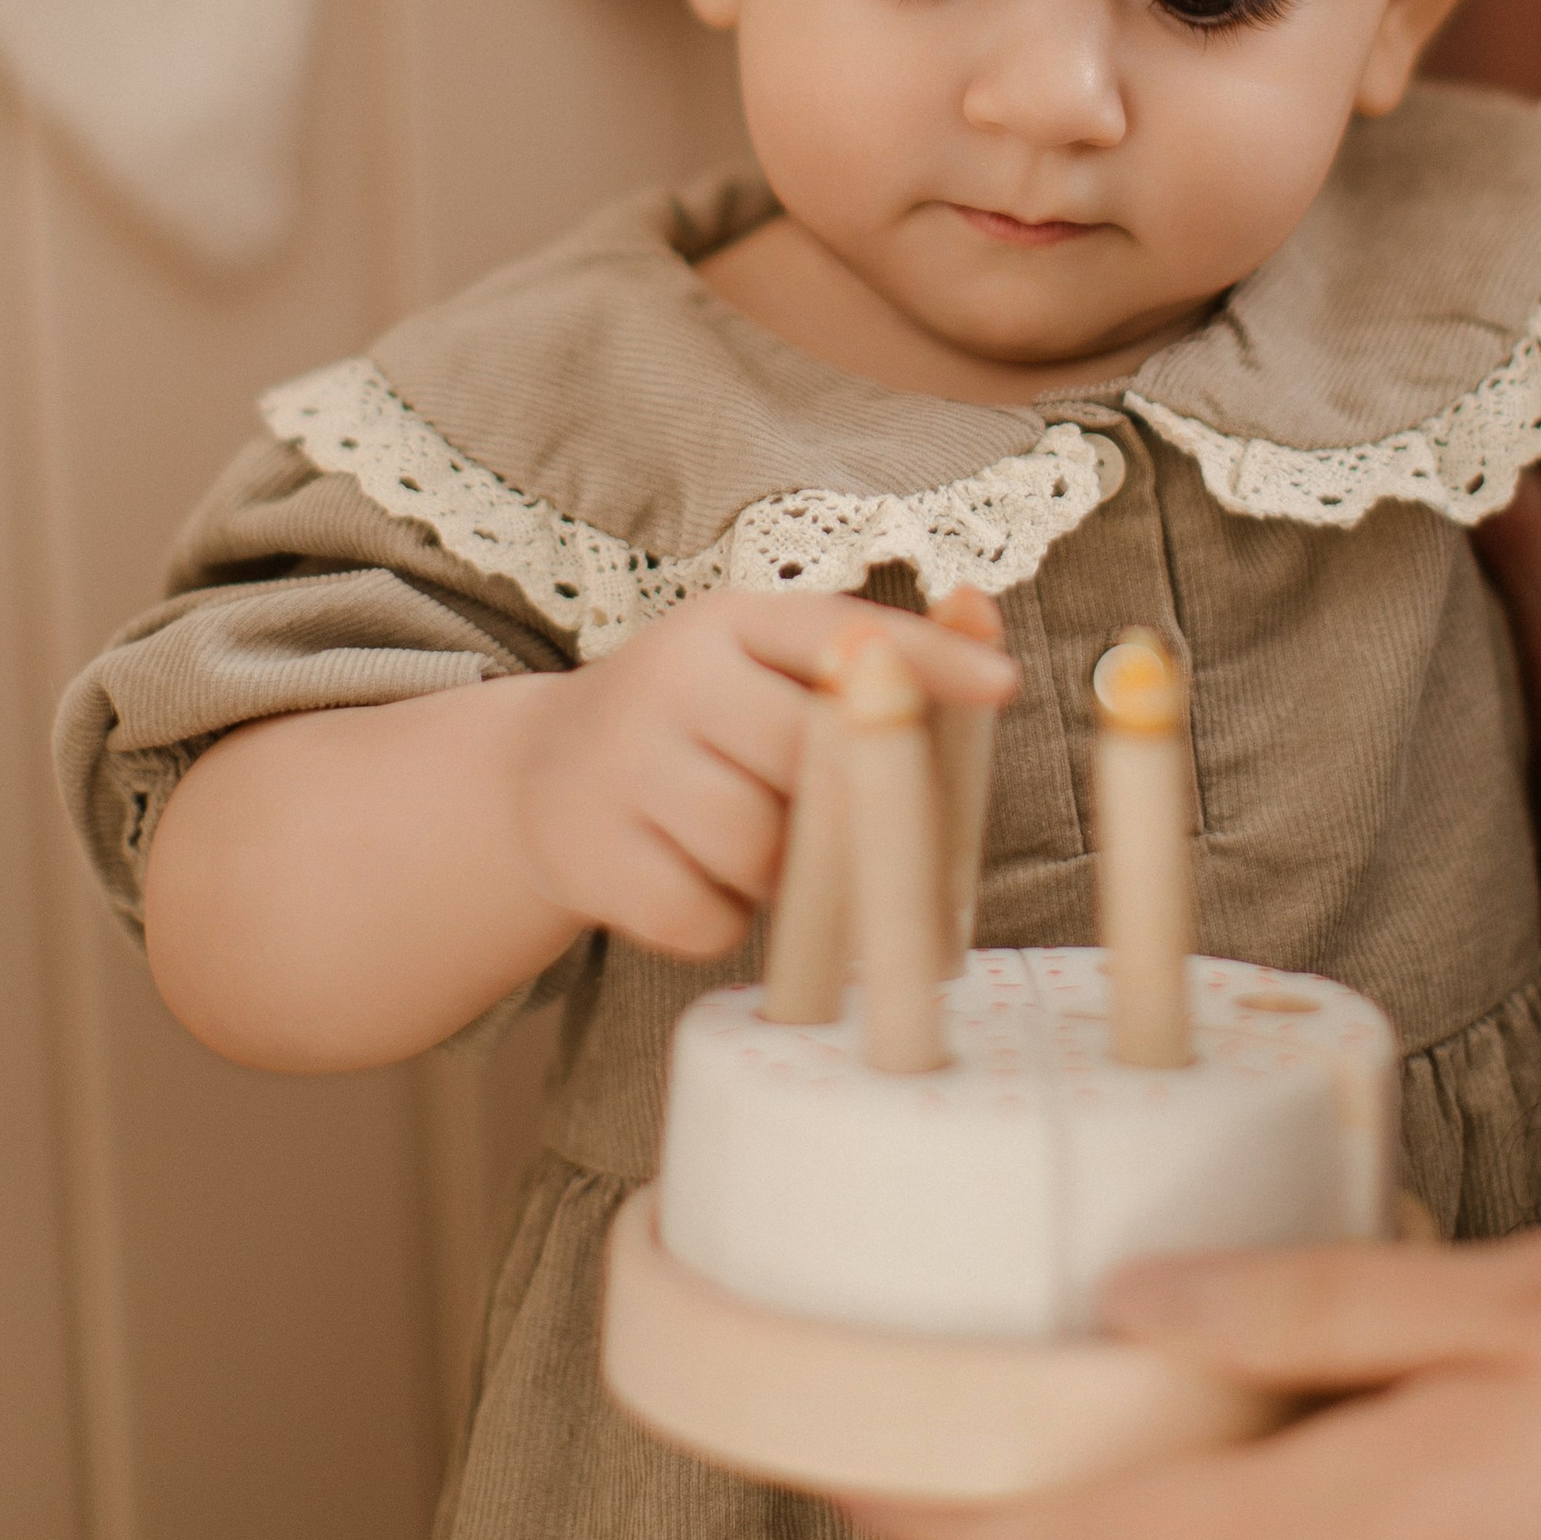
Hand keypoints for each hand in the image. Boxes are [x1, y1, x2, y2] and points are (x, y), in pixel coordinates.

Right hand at [512, 590, 1014, 958]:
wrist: (536, 775)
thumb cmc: (701, 726)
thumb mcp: (769, 669)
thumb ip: (876, 659)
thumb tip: (987, 626)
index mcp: (729, 621)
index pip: (841, 630)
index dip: (927, 658)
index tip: (1003, 686)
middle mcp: (670, 675)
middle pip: (808, 756)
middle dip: (834, 804)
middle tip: (815, 813)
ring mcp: (621, 764)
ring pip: (759, 849)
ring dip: (776, 871)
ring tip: (739, 840)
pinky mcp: (590, 854)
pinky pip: (707, 918)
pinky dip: (719, 918)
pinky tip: (690, 876)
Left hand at [850, 1223, 1540, 1539]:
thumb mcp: (1523, 1296)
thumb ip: (1318, 1309)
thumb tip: (1130, 1313)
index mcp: (1358, 1533)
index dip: (930, 1511)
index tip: (811, 1460)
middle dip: (1047, 1467)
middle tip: (951, 1350)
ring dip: (1198, 1451)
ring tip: (1160, 1315)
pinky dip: (1308, 1472)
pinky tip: (1349, 1371)